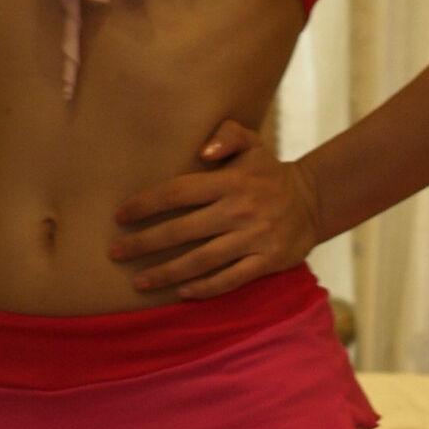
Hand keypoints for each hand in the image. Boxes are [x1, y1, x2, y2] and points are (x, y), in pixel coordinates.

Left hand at [108, 120, 323, 299]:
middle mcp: (240, 210)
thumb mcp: (252, 143)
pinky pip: (230, 279)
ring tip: (139, 281)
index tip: (120, 216)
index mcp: (231, 181)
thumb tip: (201, 152)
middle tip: (115, 253)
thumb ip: (226, 136)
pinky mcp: (267, 261)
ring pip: (202, 260)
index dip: (146, 204)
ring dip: (166, 273)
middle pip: (183, 230)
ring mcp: (254, 238)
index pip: (179, 192)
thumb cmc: (269, 172)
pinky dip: (204, 288)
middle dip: (145, 243)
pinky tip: (180, 292)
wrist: (314, 200)